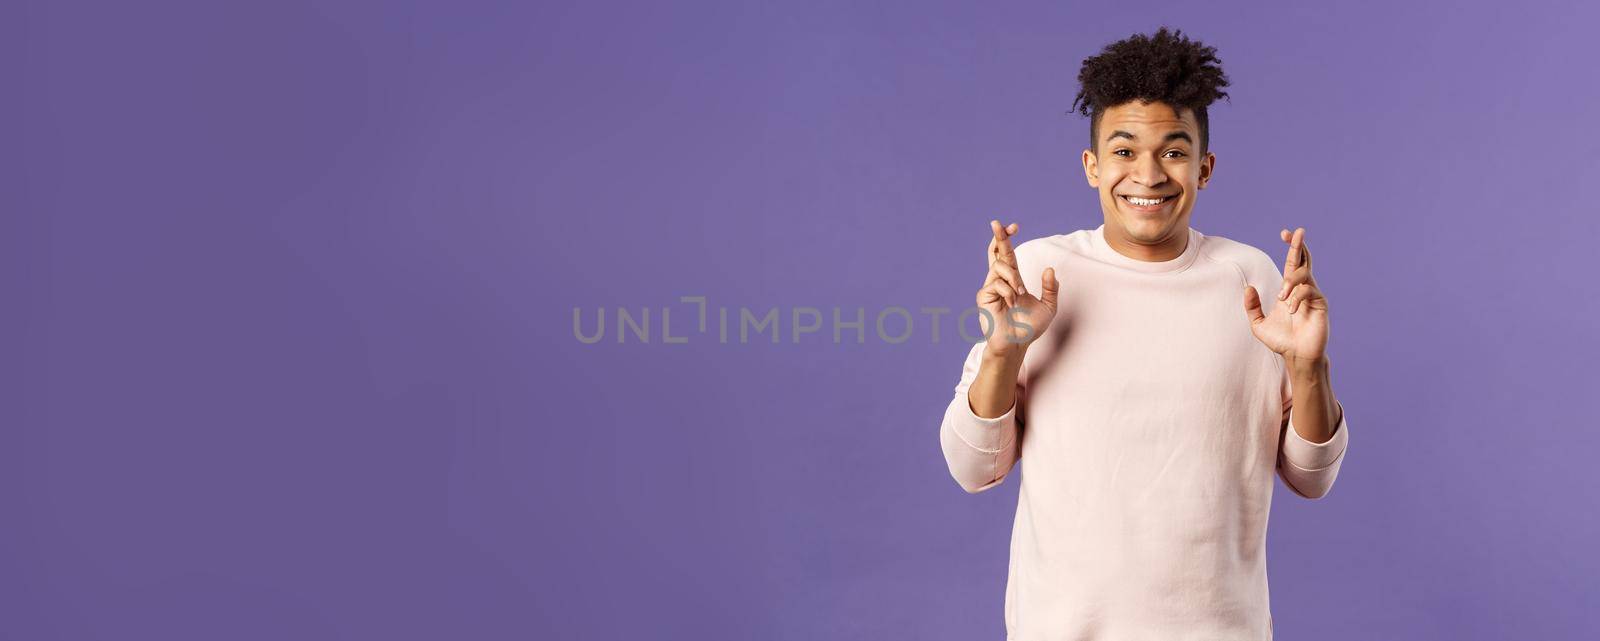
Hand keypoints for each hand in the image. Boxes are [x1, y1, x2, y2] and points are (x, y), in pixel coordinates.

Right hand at [976, 220, 1058, 355]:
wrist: (1017, 345)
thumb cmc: (1030, 328)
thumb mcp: (1048, 307)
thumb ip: (1050, 288)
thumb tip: (1050, 269)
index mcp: (1012, 280)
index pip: (1007, 254)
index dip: (1007, 239)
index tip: (1014, 226)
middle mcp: (999, 281)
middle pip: (996, 253)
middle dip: (998, 236)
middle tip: (996, 222)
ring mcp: (990, 288)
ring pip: (1000, 268)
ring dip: (1013, 278)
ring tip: (1019, 294)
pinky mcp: (983, 297)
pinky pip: (997, 284)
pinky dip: (1008, 292)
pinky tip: (1011, 303)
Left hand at [1243, 227, 1328, 363]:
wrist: (1296, 356)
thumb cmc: (1281, 341)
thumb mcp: (1258, 324)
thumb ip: (1252, 306)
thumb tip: (1248, 287)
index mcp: (1290, 290)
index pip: (1293, 263)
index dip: (1291, 247)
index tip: (1285, 233)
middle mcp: (1303, 289)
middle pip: (1304, 260)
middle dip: (1299, 245)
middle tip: (1297, 232)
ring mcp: (1313, 295)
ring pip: (1304, 275)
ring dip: (1290, 283)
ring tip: (1281, 298)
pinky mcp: (1321, 304)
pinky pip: (1309, 291)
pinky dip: (1297, 298)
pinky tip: (1291, 311)